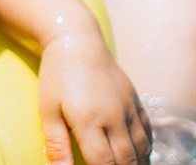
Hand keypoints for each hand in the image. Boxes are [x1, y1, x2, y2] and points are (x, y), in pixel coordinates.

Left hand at [38, 32, 150, 164]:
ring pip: (141, 149)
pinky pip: (148, 132)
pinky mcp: (135, 101)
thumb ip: (56, 143)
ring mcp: (128, 109)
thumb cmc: (57, 76)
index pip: (104, 163)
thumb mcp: (48, 109)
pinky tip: (140, 158)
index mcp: (89, 120)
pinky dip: (146, 150)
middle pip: (126, 160)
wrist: (77, 41)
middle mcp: (114, 117)